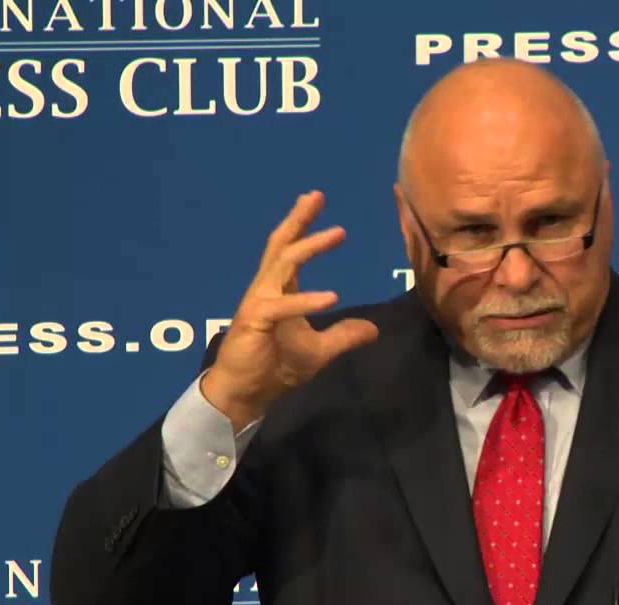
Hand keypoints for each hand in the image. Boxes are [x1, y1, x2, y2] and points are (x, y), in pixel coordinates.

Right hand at [201, 192, 379, 430]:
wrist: (246, 394)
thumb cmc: (275, 368)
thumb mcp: (320, 350)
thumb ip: (344, 336)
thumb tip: (372, 329)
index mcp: (279, 291)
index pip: (290, 251)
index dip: (303, 225)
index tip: (316, 200)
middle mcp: (266, 289)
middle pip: (282, 245)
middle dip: (299, 220)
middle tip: (316, 196)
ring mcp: (258, 303)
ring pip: (283, 265)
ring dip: (310, 247)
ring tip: (337, 233)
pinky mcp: (254, 321)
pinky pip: (283, 307)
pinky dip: (306, 300)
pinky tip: (332, 297)